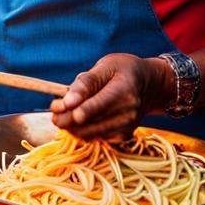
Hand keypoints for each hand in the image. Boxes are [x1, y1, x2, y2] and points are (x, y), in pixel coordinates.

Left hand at [50, 53, 171, 139]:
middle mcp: (128, 112)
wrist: (150, 85)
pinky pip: (94, 138)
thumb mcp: (106, 66)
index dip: (74, 110)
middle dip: (65, 118)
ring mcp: (127, 127)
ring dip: (70, 126)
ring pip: (88, 134)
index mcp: (124, 90)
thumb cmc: (123, 71)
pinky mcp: (123, 136)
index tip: (55, 107)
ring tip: (64, 112)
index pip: (97, 105)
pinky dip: (81, 130)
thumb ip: (85, 82)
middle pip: (89, 123)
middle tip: (54, 109)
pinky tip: (80, 118)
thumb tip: (66, 101)